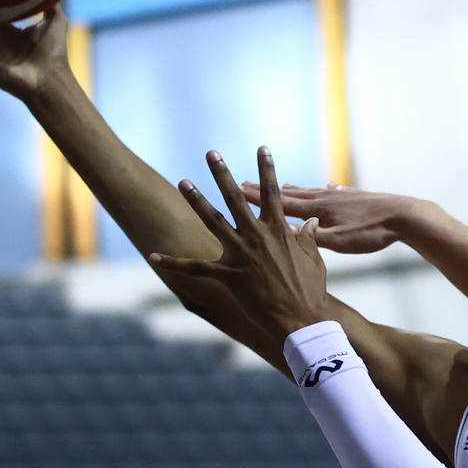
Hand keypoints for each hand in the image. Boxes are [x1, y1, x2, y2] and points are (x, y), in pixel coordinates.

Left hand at [149, 149, 331, 339]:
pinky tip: (153, 255)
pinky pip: (196, 268)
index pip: (273, 193)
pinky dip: (174, 262)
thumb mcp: (314, 259)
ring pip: (213, 222)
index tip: (262, 148)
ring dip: (196, 200)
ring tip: (183, 181)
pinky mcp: (228, 276)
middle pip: (235, 198)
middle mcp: (257, 237)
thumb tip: (310, 222)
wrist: (301, 318)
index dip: (267, 169)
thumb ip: (308, 238)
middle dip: (222, 174)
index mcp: (279, 230)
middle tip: (211, 153)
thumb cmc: (310, 289)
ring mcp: (241, 255)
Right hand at [240, 181, 422, 254]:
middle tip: (244, 181)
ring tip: (279, 183)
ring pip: (310, 191)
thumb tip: (285, 233)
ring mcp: (340, 195)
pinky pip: (334, 192)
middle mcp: (325, 197)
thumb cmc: (372, 232)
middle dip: (267, 188)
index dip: (257, 196)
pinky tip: (329, 186)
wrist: (404, 215)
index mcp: (318, 210)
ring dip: (292, 188)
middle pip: (290, 192)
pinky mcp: (355, 197)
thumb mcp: (340, 242)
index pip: (280, 202)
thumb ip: (312, 239)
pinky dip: (325, 190)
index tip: (237, 187)